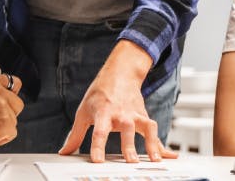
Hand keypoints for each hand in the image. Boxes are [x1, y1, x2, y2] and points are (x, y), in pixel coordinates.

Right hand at [0, 72, 23, 155]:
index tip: (8, 99)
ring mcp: (2, 108)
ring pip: (14, 120)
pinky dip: (2, 138)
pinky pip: (12, 132)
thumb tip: (0, 92)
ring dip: (3, 126)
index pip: (12, 83)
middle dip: (9, 112)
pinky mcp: (5, 124)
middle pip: (17, 103)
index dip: (10, 94)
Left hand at [59, 41, 175, 162]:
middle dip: (129, 146)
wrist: (120, 74)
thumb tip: (65, 152)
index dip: (98, 146)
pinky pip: (154, 131)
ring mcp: (135, 114)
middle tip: (131, 161)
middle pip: (126, 130)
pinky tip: (169, 155)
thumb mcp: (83, 111)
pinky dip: (162, 144)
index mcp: (103, 112)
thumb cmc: (100, 94)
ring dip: (151, 143)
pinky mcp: (144, 116)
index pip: (99, 131)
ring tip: (154, 160)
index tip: (98, 160)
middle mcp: (121, 113)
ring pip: (146, 128)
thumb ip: (76, 134)